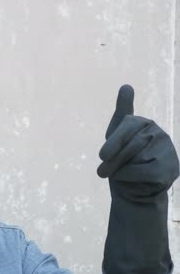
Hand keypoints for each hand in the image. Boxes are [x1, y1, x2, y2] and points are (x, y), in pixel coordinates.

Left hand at [98, 84, 178, 273]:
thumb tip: (127, 85)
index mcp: (141, 122)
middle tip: (102, 173)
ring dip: (121, 172)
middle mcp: (157, 132)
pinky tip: (135, 182)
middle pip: (130, 145)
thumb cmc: (120, 159)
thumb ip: (122, 111)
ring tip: (121, 176)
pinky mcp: (172, 167)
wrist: (130, 188)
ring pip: (136, 160)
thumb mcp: (115, 135)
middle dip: (112, 162)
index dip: (112, 143)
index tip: (102, 156)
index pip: (126, 125)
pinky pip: (144, 174)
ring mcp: (167, 149)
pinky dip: (133, 181)